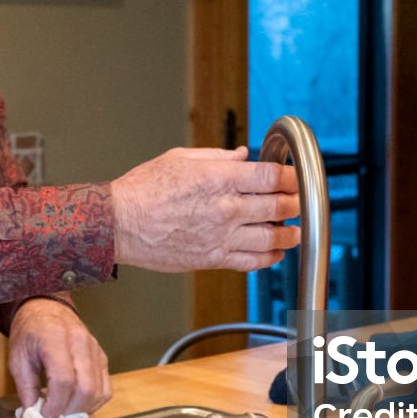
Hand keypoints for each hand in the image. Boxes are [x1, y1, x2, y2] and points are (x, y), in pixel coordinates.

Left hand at [7, 298, 109, 417]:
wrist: (47, 310)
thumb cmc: (30, 334)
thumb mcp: (17, 359)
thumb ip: (25, 389)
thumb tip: (32, 417)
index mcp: (54, 338)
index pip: (63, 380)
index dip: (55, 405)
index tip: (44, 417)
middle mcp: (80, 342)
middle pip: (85, 388)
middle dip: (69, 412)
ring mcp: (95, 350)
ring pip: (99, 391)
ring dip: (82, 411)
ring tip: (64, 414)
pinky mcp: (102, 358)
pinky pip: (106, 388)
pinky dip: (94, 403)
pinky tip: (77, 406)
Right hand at [109, 147, 300, 272]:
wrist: (118, 224)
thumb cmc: (143, 190)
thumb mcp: (180, 158)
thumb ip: (218, 157)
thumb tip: (243, 156)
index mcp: (218, 178)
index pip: (272, 178)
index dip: (292, 177)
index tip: (295, 178)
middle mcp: (224, 208)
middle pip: (278, 206)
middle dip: (295, 203)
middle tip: (298, 201)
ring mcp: (220, 236)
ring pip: (272, 238)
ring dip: (290, 233)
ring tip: (294, 230)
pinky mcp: (212, 259)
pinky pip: (252, 261)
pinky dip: (270, 257)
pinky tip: (275, 251)